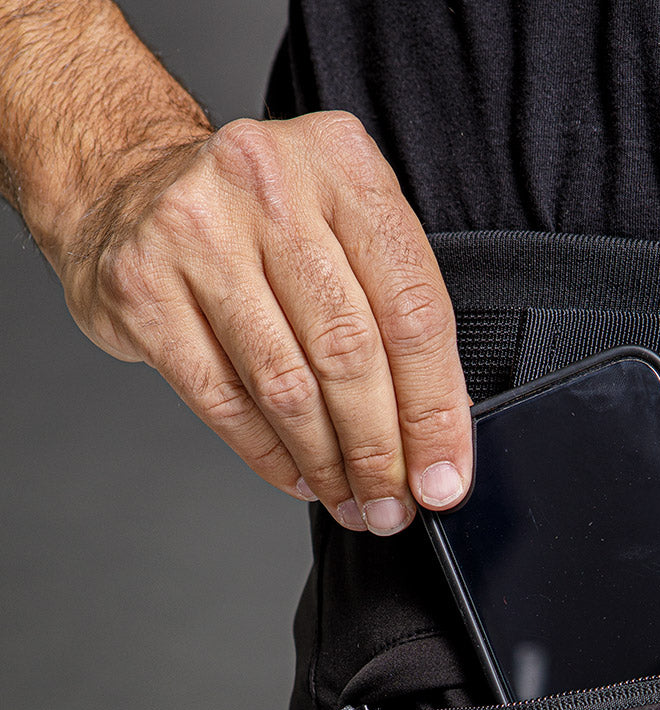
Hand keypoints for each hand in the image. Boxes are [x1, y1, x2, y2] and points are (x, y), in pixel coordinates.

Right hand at [58, 111, 471, 533]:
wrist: (125, 187)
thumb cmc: (257, 221)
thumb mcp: (341, 228)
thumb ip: (393, 310)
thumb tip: (438, 430)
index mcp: (343, 166)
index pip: (414, 310)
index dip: (436, 410)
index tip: (445, 476)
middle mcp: (270, 186)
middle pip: (351, 351)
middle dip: (382, 449)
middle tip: (395, 503)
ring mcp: (196, 232)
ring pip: (287, 383)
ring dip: (328, 462)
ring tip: (352, 500)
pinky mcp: (141, 287)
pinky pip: (222, 397)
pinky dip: (268, 453)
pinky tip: (298, 476)